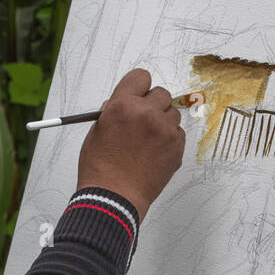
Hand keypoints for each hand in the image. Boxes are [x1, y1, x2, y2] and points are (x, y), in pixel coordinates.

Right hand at [75, 68, 186, 219]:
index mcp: (122, 105)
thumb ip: (112, 111)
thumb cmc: (100, 168)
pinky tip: (154, 152)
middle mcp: (146, 113)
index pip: (141, 77)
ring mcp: (164, 130)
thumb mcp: (97, 131)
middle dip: (152, 103)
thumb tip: (122, 102)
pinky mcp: (176, 147)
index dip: (138, 86)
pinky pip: (178, 132)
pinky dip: (169, 139)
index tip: (138, 94)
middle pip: (161, 93)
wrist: (113, 197)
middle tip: (142, 119)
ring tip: (147, 140)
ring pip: (172, 113)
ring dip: (162, 121)